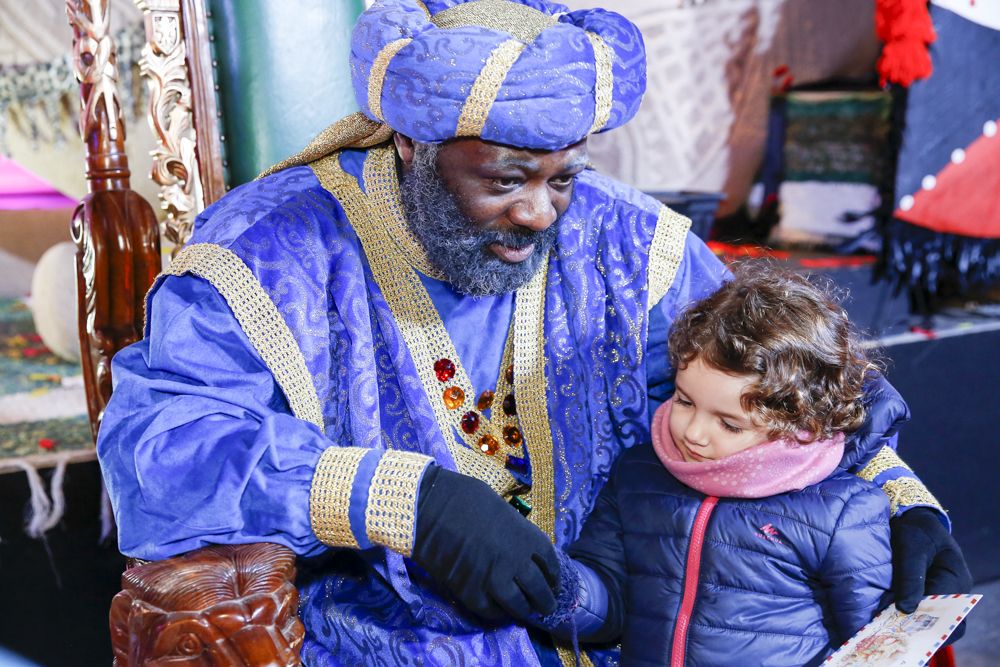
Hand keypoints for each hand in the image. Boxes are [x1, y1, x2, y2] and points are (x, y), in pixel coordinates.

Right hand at [411, 465, 558, 621]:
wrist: (432, 508)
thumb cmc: (467, 498)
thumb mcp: (503, 511)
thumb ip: (516, 532)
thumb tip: (520, 546)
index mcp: (527, 538)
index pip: (550, 564)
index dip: (553, 575)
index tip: (552, 581)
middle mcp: (517, 563)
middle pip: (539, 590)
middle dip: (546, 600)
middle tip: (546, 606)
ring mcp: (494, 581)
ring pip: (518, 606)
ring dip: (525, 610)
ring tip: (527, 612)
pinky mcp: (471, 593)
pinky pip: (491, 611)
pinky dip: (498, 612)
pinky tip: (499, 609)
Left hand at [890, 507, 972, 641]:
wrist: (910, 520)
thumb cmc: (914, 530)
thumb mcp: (911, 547)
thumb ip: (910, 575)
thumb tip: (905, 609)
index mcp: (956, 579)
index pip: (946, 610)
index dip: (923, 618)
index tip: (898, 620)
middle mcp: (953, 592)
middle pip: (943, 622)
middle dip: (917, 627)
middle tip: (889, 626)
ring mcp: (940, 595)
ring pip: (930, 620)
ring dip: (908, 623)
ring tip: (883, 623)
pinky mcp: (925, 595)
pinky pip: (919, 612)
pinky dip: (903, 616)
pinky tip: (883, 616)